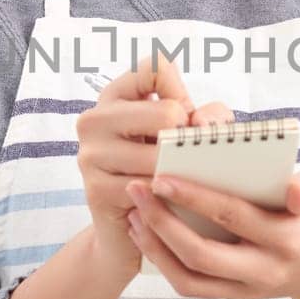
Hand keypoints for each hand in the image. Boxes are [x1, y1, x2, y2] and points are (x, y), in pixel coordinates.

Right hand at [76, 53, 232, 281]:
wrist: (131, 231)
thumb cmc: (167, 172)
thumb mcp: (188, 135)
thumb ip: (209, 117)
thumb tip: (203, 126)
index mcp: (114, 95)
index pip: (157, 67)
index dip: (181, 93)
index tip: (177, 119)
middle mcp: (94, 118)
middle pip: (167, 112)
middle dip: (186, 140)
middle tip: (180, 157)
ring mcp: (91, 154)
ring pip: (162, 154)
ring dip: (183, 172)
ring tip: (179, 180)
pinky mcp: (97, 189)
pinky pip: (153, 187)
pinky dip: (170, 196)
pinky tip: (168, 201)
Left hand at [123, 169, 299, 298]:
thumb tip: (294, 191)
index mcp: (288, 239)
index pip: (234, 217)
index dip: (195, 198)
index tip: (162, 177)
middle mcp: (265, 270)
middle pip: (202, 255)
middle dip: (162, 223)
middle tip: (136, 190)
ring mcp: (246, 289)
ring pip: (189, 279)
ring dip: (155, 247)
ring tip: (133, 214)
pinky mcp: (233, 296)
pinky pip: (190, 286)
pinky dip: (162, 262)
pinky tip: (145, 234)